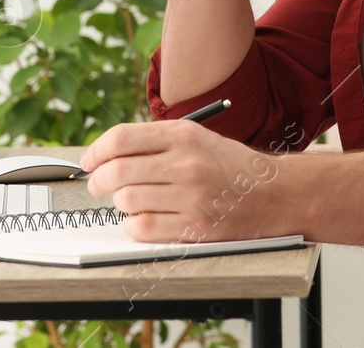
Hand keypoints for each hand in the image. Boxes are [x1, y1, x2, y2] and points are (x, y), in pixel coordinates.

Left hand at [81, 119, 285, 242]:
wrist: (275, 194)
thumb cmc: (229, 166)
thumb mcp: (196, 138)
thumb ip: (156, 142)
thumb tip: (107, 154)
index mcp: (184, 135)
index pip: (122, 138)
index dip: (96, 151)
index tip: (88, 161)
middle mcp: (186, 163)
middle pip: (118, 171)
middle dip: (97, 180)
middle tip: (96, 184)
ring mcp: (192, 197)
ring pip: (127, 200)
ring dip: (120, 202)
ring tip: (130, 200)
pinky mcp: (197, 227)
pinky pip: (144, 228)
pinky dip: (134, 225)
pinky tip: (143, 218)